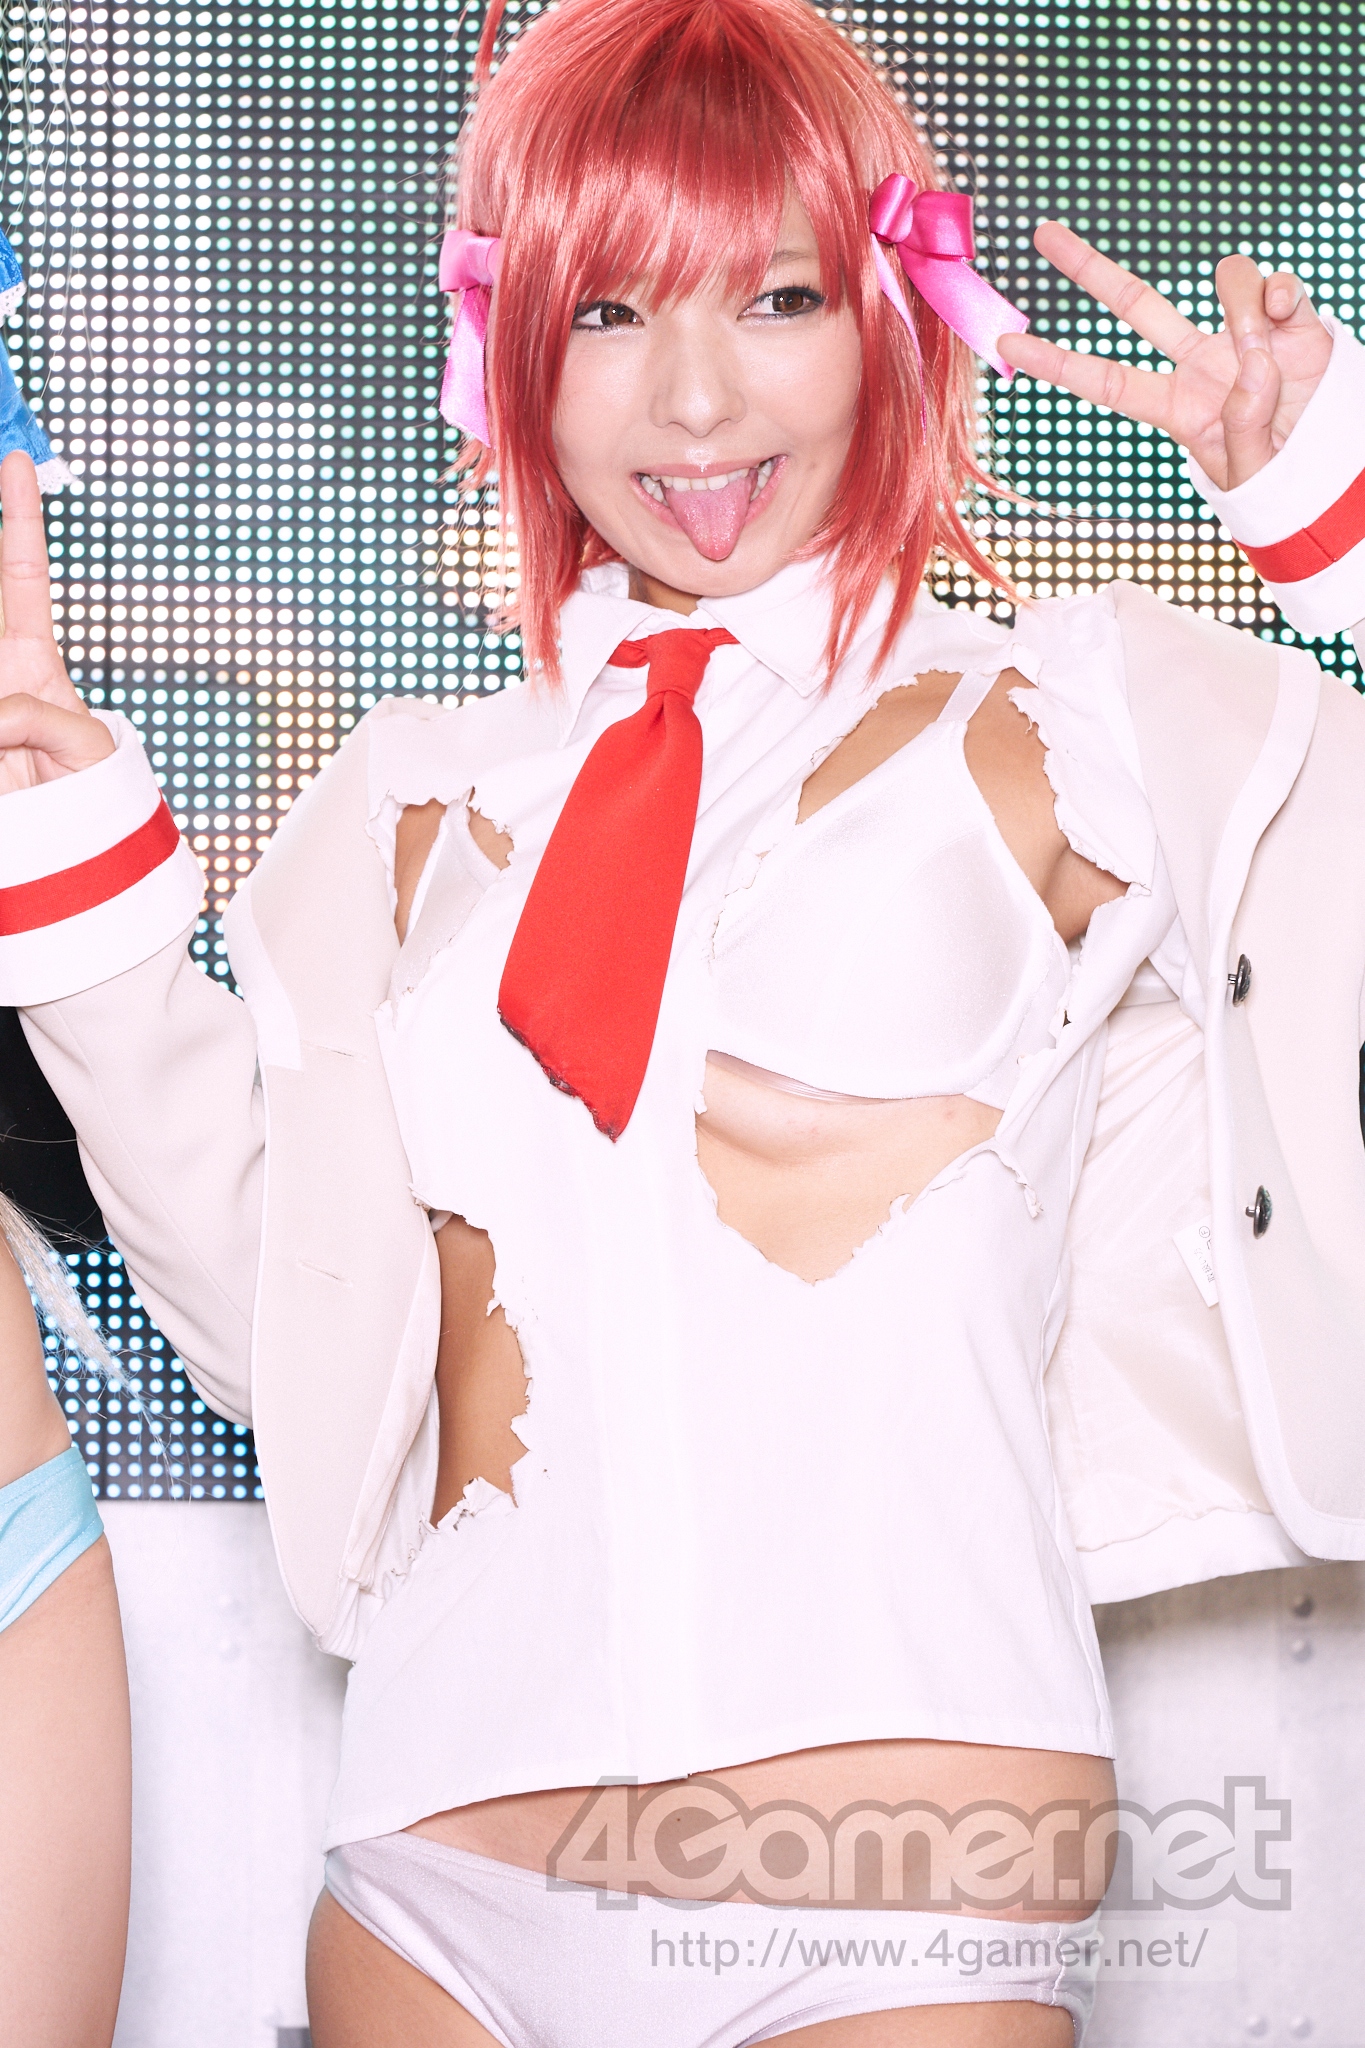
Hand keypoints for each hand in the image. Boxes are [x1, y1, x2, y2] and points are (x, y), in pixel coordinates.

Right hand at [0, 450, 113, 792]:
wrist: (70, 860)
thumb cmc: (89, 803)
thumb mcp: (82, 749)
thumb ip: (31, 716)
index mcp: (31, 659)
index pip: (21, 573)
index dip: (18, 517)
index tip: (18, 462)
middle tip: (4, 469)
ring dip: (2, 699)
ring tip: (10, 716)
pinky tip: (4, 730)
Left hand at [997, 223, 1333, 490]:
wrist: (1337, 466)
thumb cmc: (1286, 479)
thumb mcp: (1253, 474)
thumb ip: (1244, 426)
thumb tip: (1251, 362)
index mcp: (1177, 406)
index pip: (1105, 380)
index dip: (1055, 363)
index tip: (1004, 346)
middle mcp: (1201, 361)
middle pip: (1135, 303)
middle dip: (1088, 267)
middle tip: (1041, 233)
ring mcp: (1243, 333)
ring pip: (1225, 281)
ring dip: (1242, 310)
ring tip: (1268, 362)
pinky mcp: (1289, 317)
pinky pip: (1277, 282)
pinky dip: (1280, 294)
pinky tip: (1285, 319)